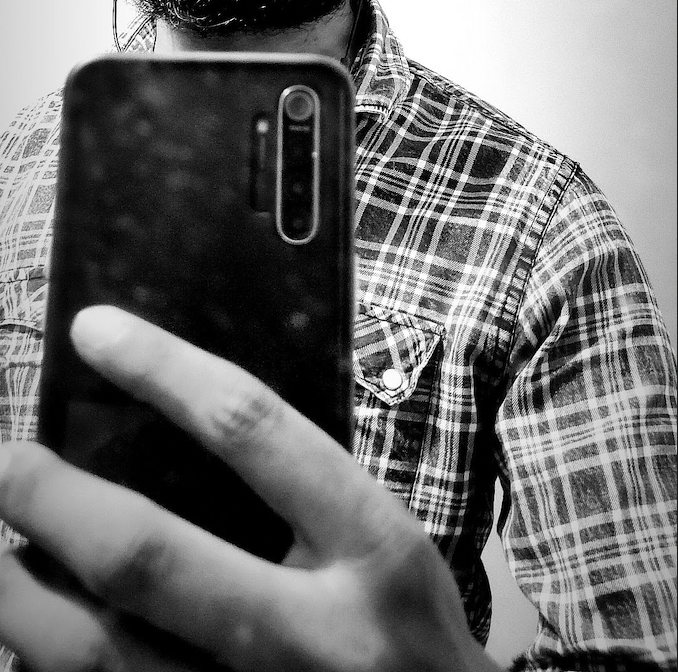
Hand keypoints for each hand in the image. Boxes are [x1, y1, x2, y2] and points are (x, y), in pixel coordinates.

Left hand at [0, 307, 497, 670]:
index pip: (254, 431)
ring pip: (100, 657)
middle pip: (148, 559)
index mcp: (372, 548)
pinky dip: (53, 662)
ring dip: (22, 596)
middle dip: (53, 502)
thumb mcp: (382, 537)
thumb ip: (299, 489)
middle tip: (4, 459)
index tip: (94, 330)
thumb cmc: (405, 625)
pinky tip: (31, 625)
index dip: (164, 371)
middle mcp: (314, 635)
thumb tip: (162, 427)